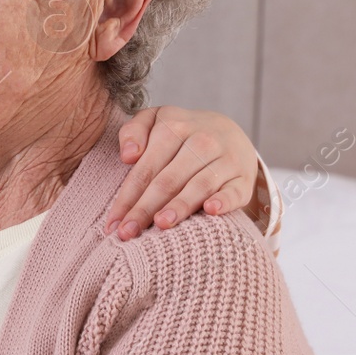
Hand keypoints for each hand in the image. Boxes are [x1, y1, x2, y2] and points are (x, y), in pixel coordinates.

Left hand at [103, 106, 261, 239]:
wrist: (229, 134)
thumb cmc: (181, 135)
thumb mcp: (156, 121)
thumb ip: (134, 131)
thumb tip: (128, 156)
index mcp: (173, 127)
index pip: (145, 169)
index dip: (127, 197)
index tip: (112, 224)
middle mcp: (201, 141)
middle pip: (167, 181)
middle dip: (145, 209)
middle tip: (128, 232)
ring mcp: (225, 159)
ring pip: (198, 186)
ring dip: (179, 206)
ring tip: (161, 224)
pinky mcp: (243, 178)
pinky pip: (233, 190)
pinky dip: (224, 200)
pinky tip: (210, 210)